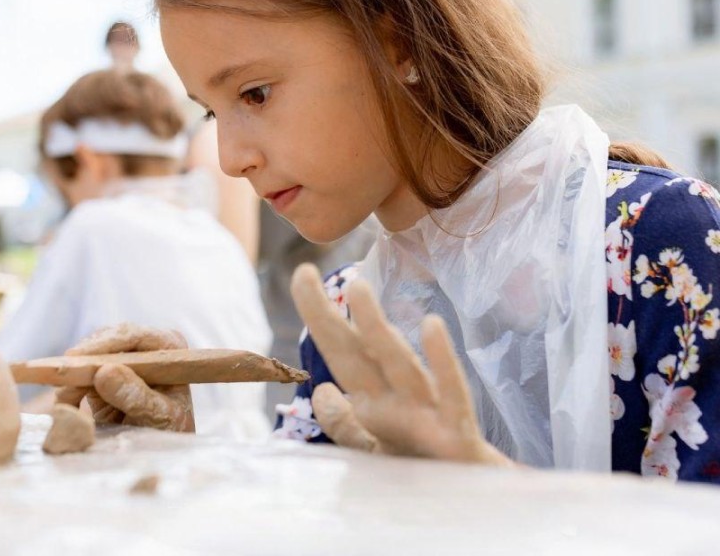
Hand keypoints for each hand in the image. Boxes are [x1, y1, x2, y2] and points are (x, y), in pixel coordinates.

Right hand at [54, 323, 194, 432]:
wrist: (161, 442)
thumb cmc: (170, 428)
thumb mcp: (159, 417)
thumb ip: (135, 396)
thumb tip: (104, 372)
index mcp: (168, 346)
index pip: (133, 336)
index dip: (104, 344)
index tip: (78, 356)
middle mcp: (144, 346)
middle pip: (106, 340)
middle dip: (83, 360)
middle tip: (62, 375)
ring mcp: (122, 356)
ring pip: (88, 355)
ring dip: (73, 376)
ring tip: (63, 399)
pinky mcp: (103, 371)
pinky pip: (80, 374)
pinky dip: (70, 389)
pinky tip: (66, 404)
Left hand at [291, 264, 511, 465]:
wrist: (482, 510)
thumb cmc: (428, 474)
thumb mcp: (377, 455)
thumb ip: (347, 427)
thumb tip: (322, 390)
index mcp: (375, 403)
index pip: (339, 353)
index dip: (318, 317)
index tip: (302, 273)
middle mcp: (398, 399)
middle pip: (357, 352)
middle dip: (327, 315)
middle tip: (303, 272)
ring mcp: (429, 413)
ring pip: (399, 365)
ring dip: (378, 329)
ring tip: (358, 289)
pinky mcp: (458, 434)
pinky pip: (450, 393)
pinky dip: (442, 361)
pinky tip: (431, 326)